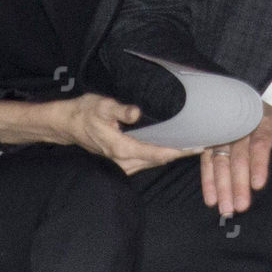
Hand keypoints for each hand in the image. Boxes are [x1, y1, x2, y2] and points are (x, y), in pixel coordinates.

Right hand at [62, 93, 190, 174]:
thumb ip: (121, 110)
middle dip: (180, 154)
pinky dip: (160, 155)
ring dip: (171, 155)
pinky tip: (172, 147)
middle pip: (159, 160)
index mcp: (121, 149)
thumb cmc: (85, 112)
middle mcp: (123, 162)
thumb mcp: (102, 105)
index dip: (179, 151)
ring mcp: (122, 165)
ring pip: (153, 162)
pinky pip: (146, 161)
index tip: (197, 146)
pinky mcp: (122, 163)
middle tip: (203, 143)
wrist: (68, 124)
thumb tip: (136, 112)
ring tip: (192, 144)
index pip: (157, 154)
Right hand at [201, 102, 271, 217]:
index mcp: (266, 121)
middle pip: (239, 154)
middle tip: (240, 207)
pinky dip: (208, 181)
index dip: (259, 163)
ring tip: (226, 209)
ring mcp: (225, 131)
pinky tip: (212, 199)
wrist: (255, 108)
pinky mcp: (213, 140)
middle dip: (238, 182)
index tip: (258, 185)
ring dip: (222, 186)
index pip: (261, 142)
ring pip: (221, 159)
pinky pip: (208, 161)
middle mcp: (242, 125)